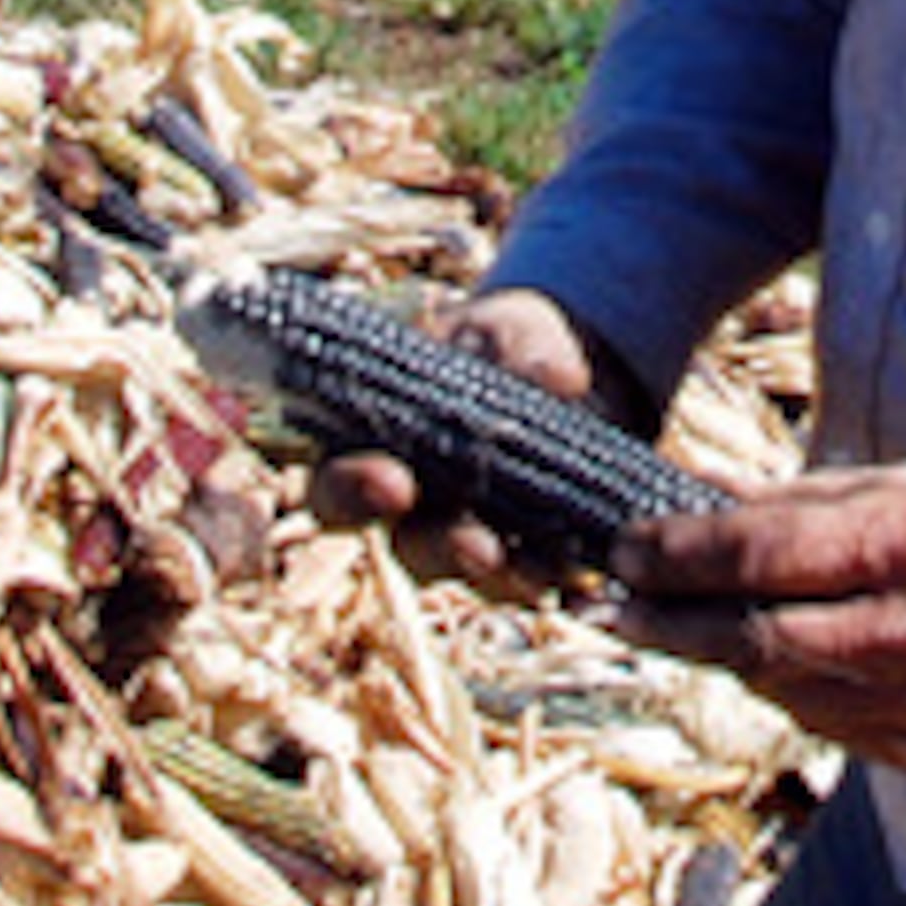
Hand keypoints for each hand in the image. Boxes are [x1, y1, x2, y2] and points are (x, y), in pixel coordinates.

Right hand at [308, 287, 643, 589]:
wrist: (565, 374)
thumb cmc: (505, 344)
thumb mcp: (512, 326)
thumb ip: (526, 344)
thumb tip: (558, 378)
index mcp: (375, 442)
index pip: (337, 482)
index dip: (353, 490)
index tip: (394, 483)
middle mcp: (412, 503)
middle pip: (404, 544)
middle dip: (439, 547)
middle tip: (477, 545)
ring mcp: (464, 534)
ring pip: (470, 572)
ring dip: (496, 574)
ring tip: (532, 569)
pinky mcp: (519, 552)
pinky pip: (520, 579)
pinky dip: (542, 575)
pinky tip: (568, 573)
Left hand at [609, 461, 905, 789]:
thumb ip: (817, 503)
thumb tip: (711, 505)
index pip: (761, 554)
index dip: (678, 555)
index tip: (628, 549)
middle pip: (759, 640)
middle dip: (676, 623)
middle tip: (619, 607)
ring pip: (792, 695)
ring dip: (730, 663)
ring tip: (688, 631)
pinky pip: (842, 735)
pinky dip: (799, 699)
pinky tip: (774, 670)